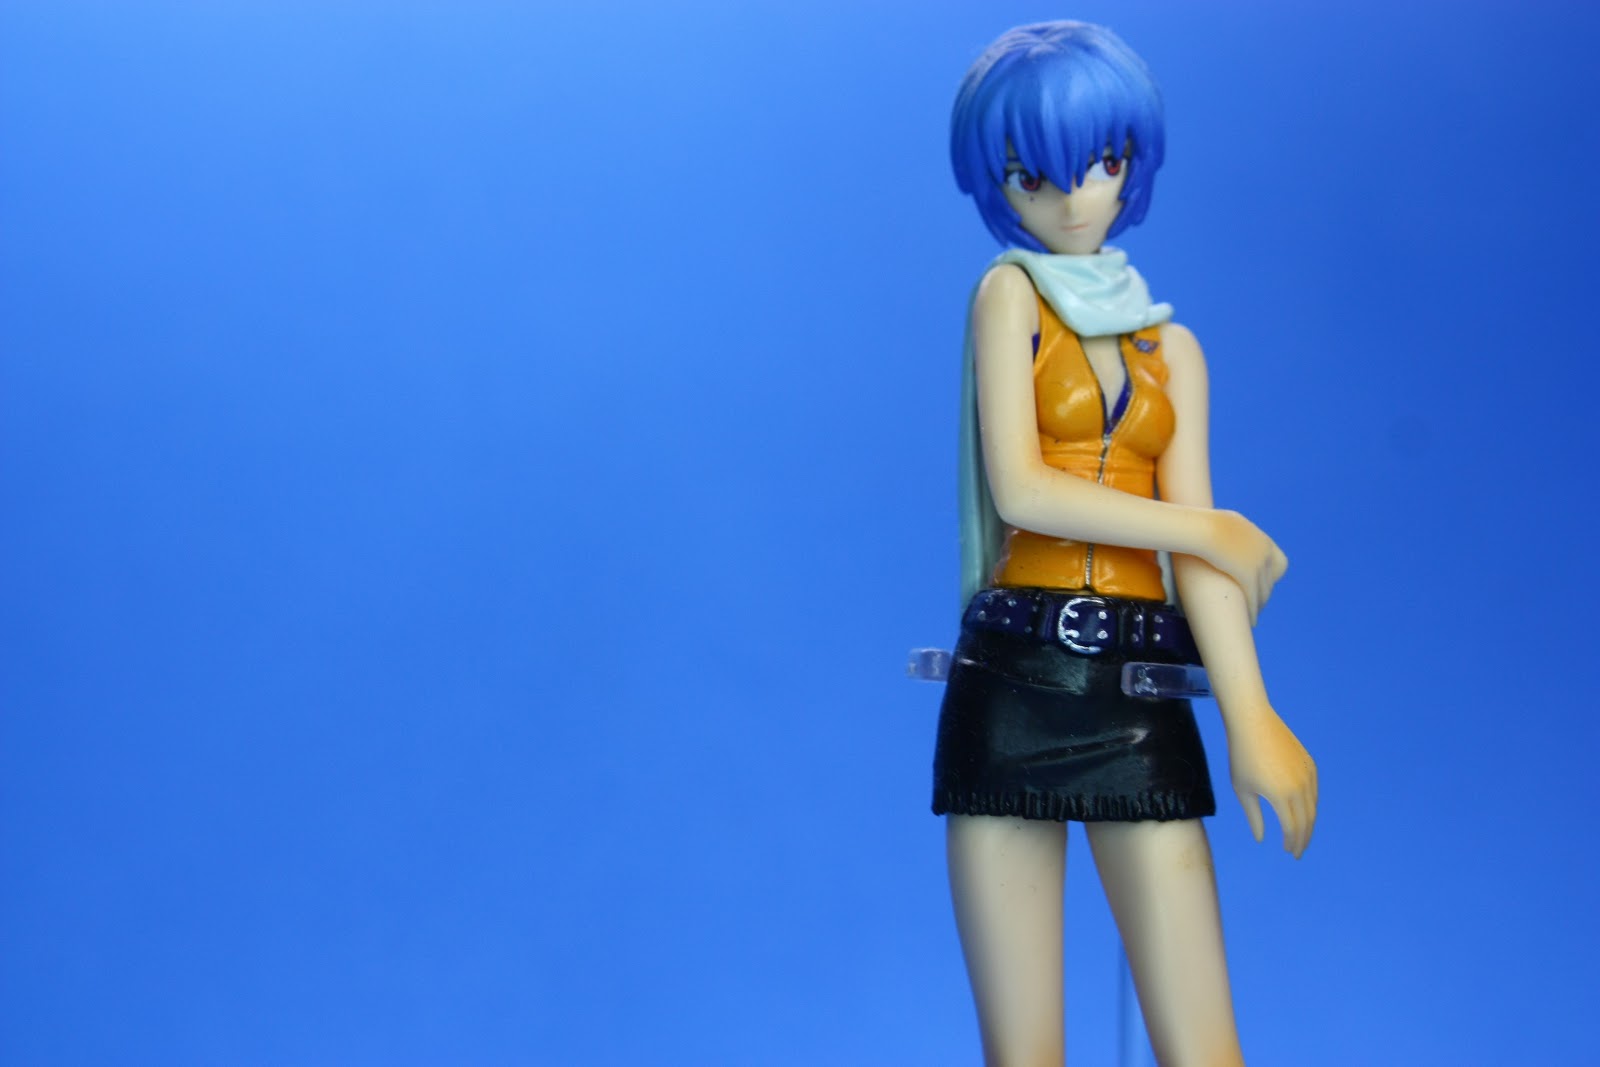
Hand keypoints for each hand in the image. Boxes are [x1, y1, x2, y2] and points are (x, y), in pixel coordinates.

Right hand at [1201, 510, 1287, 625]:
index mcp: (1260, 539)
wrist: (1204, 527)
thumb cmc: (1203, 523)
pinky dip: (1253, 611)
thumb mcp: (1220, 522)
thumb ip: (1224, 530)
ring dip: (1259, 604)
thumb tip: (1215, 531)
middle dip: (1264, 593)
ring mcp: (1258, 565)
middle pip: (1270, 580)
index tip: (1260, 582)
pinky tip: (1251, 621)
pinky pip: (1254, 599)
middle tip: (1255, 603)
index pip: (1279, 563)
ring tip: (1252, 614)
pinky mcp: (1248, 577)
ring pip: (1264, 592)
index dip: (1271, 575)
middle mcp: (1264, 552)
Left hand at [1226, 706, 1316, 857]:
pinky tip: (1303, 813)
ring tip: (1300, 835)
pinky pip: (1313, 791)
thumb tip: (1261, 839)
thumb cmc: (1241, 756)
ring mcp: (1307, 775)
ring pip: (1313, 807)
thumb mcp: (1242, 789)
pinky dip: (1310, 806)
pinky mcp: (1310, 764)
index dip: (1291, 843)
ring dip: (1308, 824)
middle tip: (1298, 851)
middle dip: (1303, 839)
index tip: (1288, 852)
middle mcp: (1299, 787)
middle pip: (1307, 821)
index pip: (1292, 829)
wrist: (1253, 722)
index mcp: (1281, 796)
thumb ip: (1254, 816)